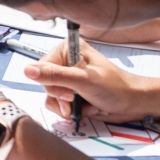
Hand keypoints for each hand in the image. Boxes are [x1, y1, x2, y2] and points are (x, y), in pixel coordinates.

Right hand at [22, 45, 159, 129]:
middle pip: (44, 82)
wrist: (132, 103)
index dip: (51, 82)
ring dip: (63, 105)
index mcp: (68, 49)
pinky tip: (79, 109)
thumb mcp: (83, 80)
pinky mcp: (71, 92)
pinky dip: (66, 110)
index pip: (42, 66)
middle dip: (59, 95)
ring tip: (78, 106)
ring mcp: (68, 78)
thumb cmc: (114, 87)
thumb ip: (55, 75)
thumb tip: (28, 70)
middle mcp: (66, 62)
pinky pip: (56, 103)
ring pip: (49, 95)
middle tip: (75, 99)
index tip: (68, 92)